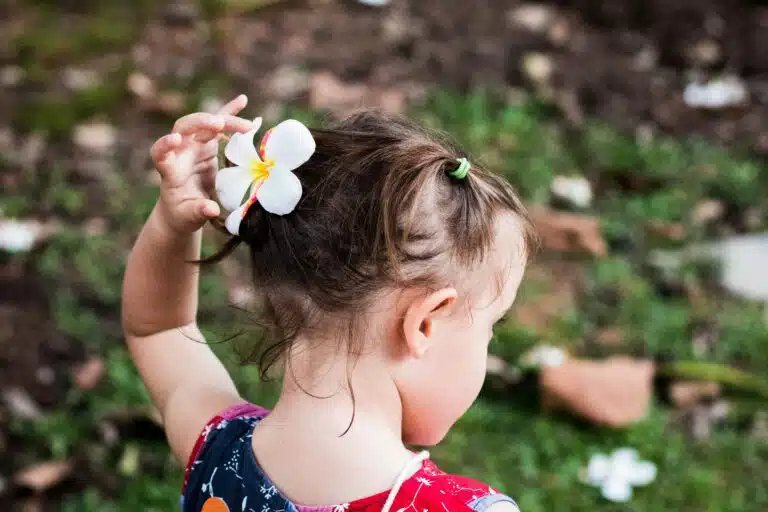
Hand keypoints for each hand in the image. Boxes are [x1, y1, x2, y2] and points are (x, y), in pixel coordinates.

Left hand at [151, 95, 254, 233]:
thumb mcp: (188, 217)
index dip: (164, 144)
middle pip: (184, 128)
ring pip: (205, 125)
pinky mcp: (207, 145)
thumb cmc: (182, 214)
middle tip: (219, 124)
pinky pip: (219, 125)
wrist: (184, 208)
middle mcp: (179, 152)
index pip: (160, 152)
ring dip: (224, 121)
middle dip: (200, 123)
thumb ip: (198, 212)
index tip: (174, 140)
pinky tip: (242, 100)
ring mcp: (193, 146)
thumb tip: (212, 209)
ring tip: (246, 125)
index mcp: (169, 170)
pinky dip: (229, 112)